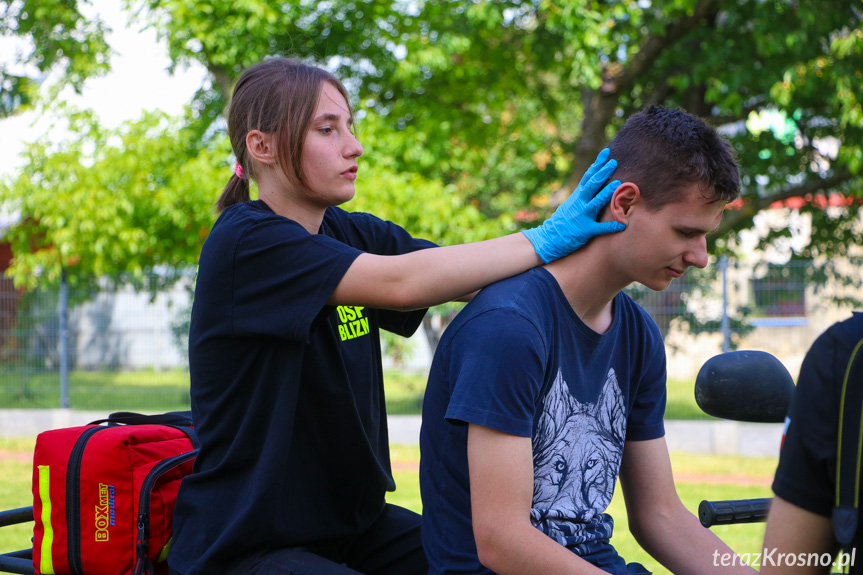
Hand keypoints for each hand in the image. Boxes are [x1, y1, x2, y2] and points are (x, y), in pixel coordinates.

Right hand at [522, 148, 624, 262]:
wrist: (549, 238)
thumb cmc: (562, 221)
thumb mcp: (571, 204)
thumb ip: (583, 196)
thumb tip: (595, 186)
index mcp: (577, 196)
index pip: (588, 176)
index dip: (598, 163)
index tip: (607, 152)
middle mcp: (579, 203)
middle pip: (592, 184)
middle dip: (603, 172)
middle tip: (614, 162)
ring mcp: (582, 216)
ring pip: (596, 202)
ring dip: (607, 192)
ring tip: (618, 183)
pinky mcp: (585, 230)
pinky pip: (600, 228)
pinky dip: (611, 226)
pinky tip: (622, 225)